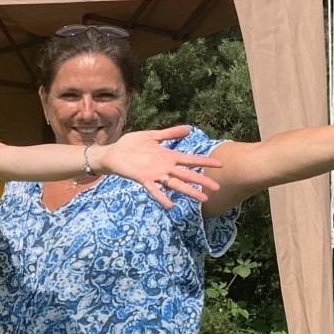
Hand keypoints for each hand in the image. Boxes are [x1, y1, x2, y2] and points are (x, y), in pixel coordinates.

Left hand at [102, 126, 221, 208]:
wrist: (113, 152)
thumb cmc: (131, 144)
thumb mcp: (152, 135)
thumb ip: (169, 134)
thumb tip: (188, 128)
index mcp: (168, 156)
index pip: (190, 159)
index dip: (204, 162)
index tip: (219, 164)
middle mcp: (165, 167)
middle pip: (187, 174)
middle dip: (202, 180)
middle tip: (217, 188)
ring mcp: (155, 174)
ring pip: (175, 184)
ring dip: (188, 191)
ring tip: (202, 199)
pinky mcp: (143, 179)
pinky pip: (154, 190)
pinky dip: (162, 197)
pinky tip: (171, 204)